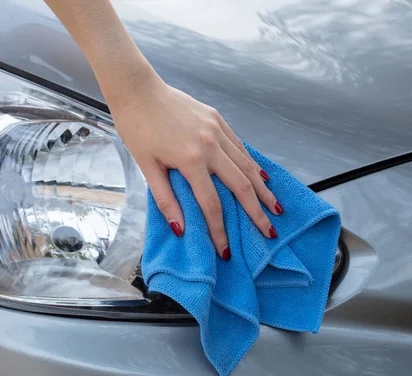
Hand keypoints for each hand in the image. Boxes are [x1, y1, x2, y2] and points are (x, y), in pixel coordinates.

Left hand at [109, 76, 282, 259]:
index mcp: (191, 159)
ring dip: (262, 188)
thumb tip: (181, 229)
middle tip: (269, 231)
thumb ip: (166, 199)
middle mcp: (210, 144)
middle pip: (241, 185)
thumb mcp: (146, 166)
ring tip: (275, 207)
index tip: (225, 249)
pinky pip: (239, 146)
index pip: (211, 204)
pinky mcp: (217, 118)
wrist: (137, 90)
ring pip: (246, 164)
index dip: (220, 230)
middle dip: (256, 212)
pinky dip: (251, 162)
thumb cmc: (137, 128)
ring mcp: (216, 129)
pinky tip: (259, 175)